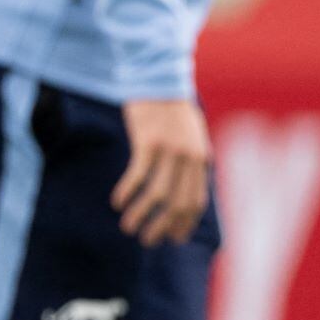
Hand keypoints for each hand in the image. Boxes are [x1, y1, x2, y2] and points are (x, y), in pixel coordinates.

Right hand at [113, 97, 210, 246]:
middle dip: (162, 227)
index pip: (196, 201)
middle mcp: (190, 157)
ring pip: (157, 193)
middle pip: (178, 203)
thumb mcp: (191, 135)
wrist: (158, 78)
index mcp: (202, 159)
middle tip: (146, 240)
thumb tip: (186, 187)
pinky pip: (138, 174)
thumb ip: (192, 160)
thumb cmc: (171, 108)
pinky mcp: (149, 141)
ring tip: (128, 228)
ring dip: (141, 215)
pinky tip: (117, 202)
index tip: (171, 239)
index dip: (184, 223)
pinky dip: (127, 191)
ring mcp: (170, 150)